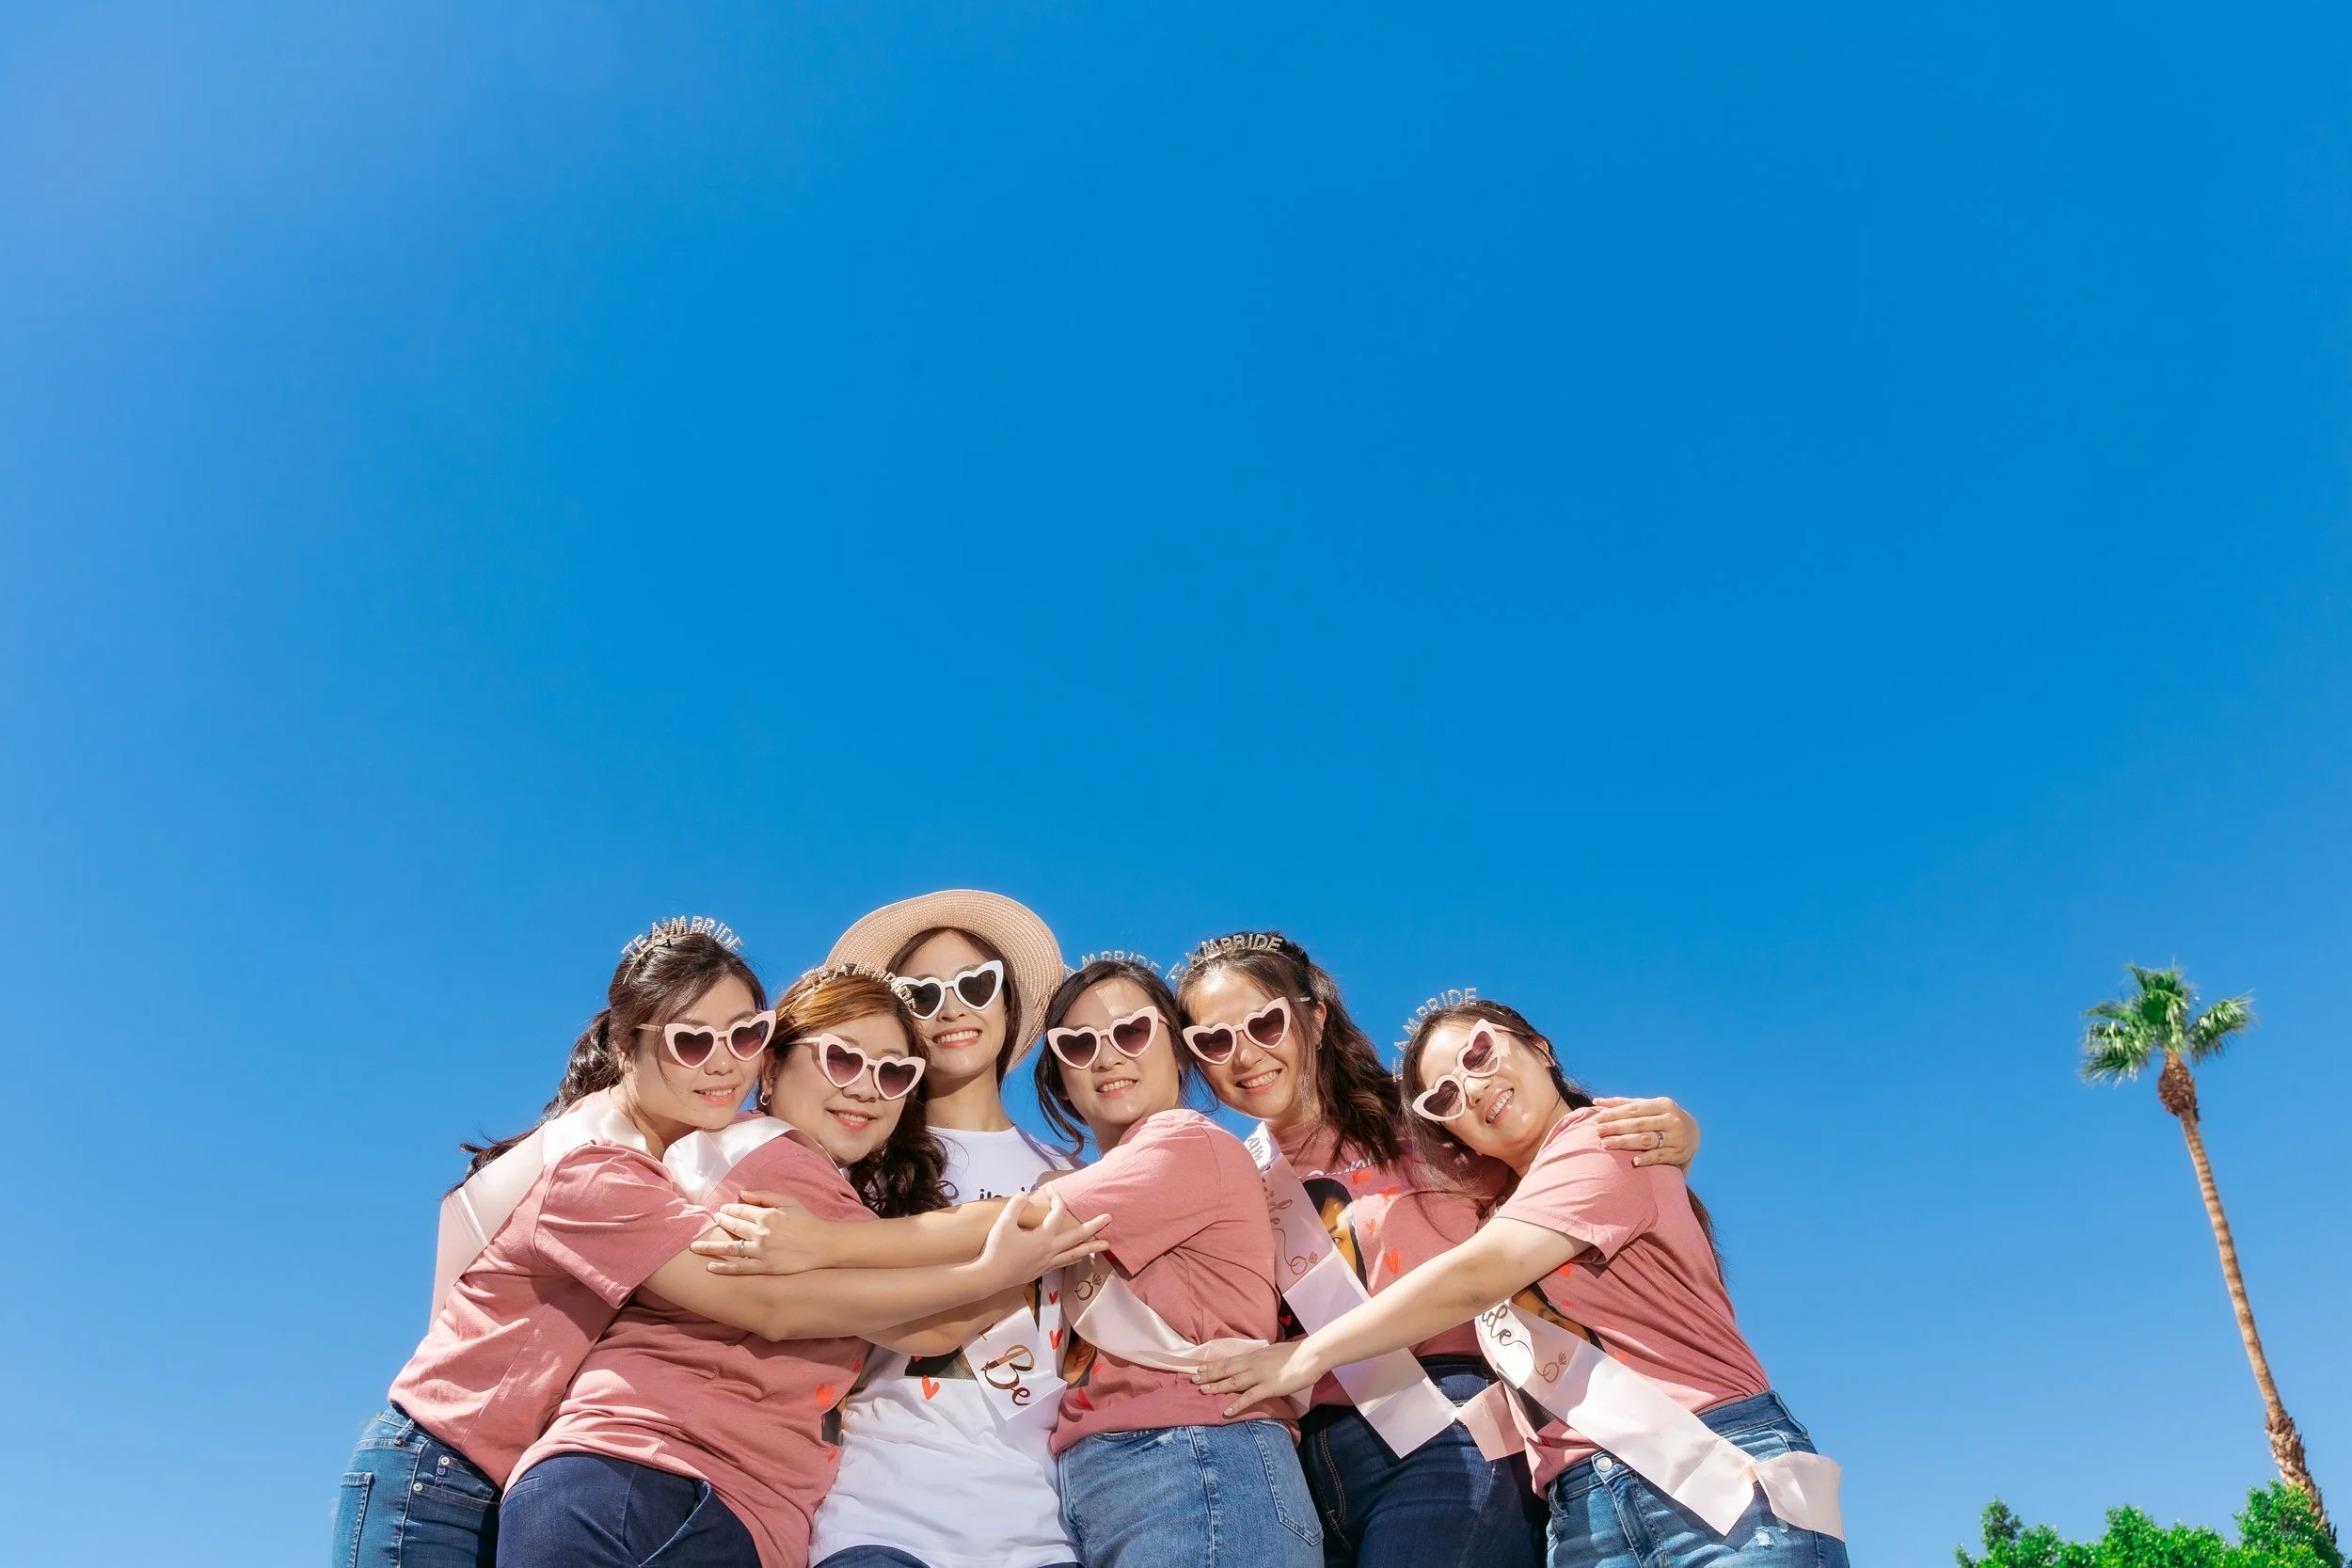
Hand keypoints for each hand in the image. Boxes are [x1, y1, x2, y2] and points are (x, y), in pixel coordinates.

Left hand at [691, 1191, 834, 1274]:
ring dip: (710, 1247)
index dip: (728, 1210)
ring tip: (695, 1247)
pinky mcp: (766, 1267)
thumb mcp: (789, 1201)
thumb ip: (765, 1195)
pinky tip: (711, 1267)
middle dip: (719, 1224)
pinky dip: (724, 1268)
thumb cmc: (808, 1221)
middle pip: (733, 1227)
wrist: (824, 1245)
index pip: (740, 1211)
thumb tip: (743, 1193)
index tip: (720, 1211)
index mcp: (767, 1215)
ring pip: (731, 1249)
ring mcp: (762, 1251)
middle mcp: (761, 1232)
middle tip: (709, 1224)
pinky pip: (740, 1268)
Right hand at [977, 1189, 1109, 1288]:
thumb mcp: (1004, 1223)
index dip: (1056, 1198)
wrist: (990, 1277)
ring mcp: (1048, 1262)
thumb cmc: (997, 1249)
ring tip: (1106, 1245)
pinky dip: (1075, 1257)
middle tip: (1109, 1218)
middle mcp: (1050, 1250)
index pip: (1057, 1213)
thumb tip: (1025, 1194)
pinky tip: (1080, 1257)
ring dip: (1091, 1247)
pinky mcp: (1042, 1271)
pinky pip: (1065, 1262)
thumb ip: (1016, 1206)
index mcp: (1043, 1237)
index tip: (1049, 1189)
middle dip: (1094, 1227)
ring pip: (1075, 1253)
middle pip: (1077, 1237)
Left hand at [1189, 1340, 1324, 1417]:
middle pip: (1226, 1369)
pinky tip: (1226, 1411)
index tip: (1200, 1368)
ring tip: (1203, 1391)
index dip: (1213, 1365)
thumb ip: (1262, 1358)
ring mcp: (1260, 1375)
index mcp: (1255, 1355)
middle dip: (1209, 1375)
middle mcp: (1253, 1363)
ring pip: (1233, 1381)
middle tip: (1193, 1380)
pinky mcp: (1270, 1386)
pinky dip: (1236, 1404)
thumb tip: (1254, 1363)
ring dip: (1217, 1387)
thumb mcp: (1274, 1352)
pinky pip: (1249, 1397)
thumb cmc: (1297, 1354)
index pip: (1229, 1360)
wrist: (1312, 1354)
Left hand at [1594, 1096, 1699, 1167]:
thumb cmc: (1661, 1117)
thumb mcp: (1649, 1107)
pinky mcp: (1678, 1153)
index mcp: (1663, 1104)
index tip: (1597, 1119)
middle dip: (1616, 1128)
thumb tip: (1596, 1101)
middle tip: (1598, 1132)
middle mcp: (1671, 1119)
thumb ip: (1624, 1104)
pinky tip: (1634, 1161)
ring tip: (1606, 1144)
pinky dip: (1647, 1159)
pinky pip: (1660, 1156)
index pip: (1634, 1109)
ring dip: (1625, 1142)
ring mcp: (1676, 1137)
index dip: (1615, 1114)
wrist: (1693, 1133)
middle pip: (1638, 1124)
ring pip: (1647, 1139)